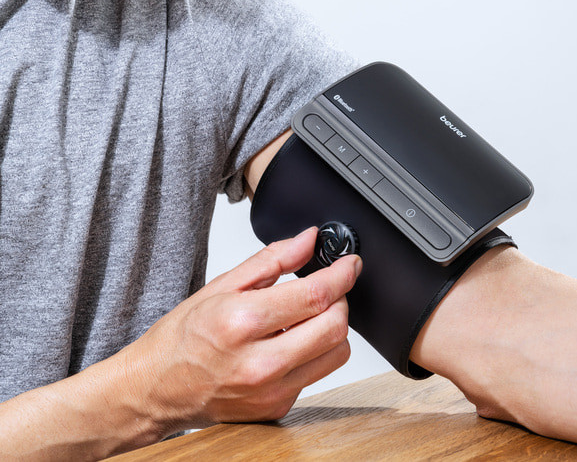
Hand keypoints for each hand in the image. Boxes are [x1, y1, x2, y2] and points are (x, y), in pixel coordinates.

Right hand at [116, 226, 361, 435]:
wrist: (154, 389)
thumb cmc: (180, 339)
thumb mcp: (221, 286)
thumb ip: (272, 260)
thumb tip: (308, 240)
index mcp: (242, 323)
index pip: (315, 296)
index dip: (342, 274)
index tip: (350, 265)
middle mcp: (260, 363)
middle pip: (335, 327)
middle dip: (340, 301)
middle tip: (327, 289)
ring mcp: (271, 391)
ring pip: (336, 354)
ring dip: (332, 329)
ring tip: (305, 318)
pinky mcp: (277, 408)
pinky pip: (317, 374)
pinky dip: (313, 354)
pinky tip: (287, 345)